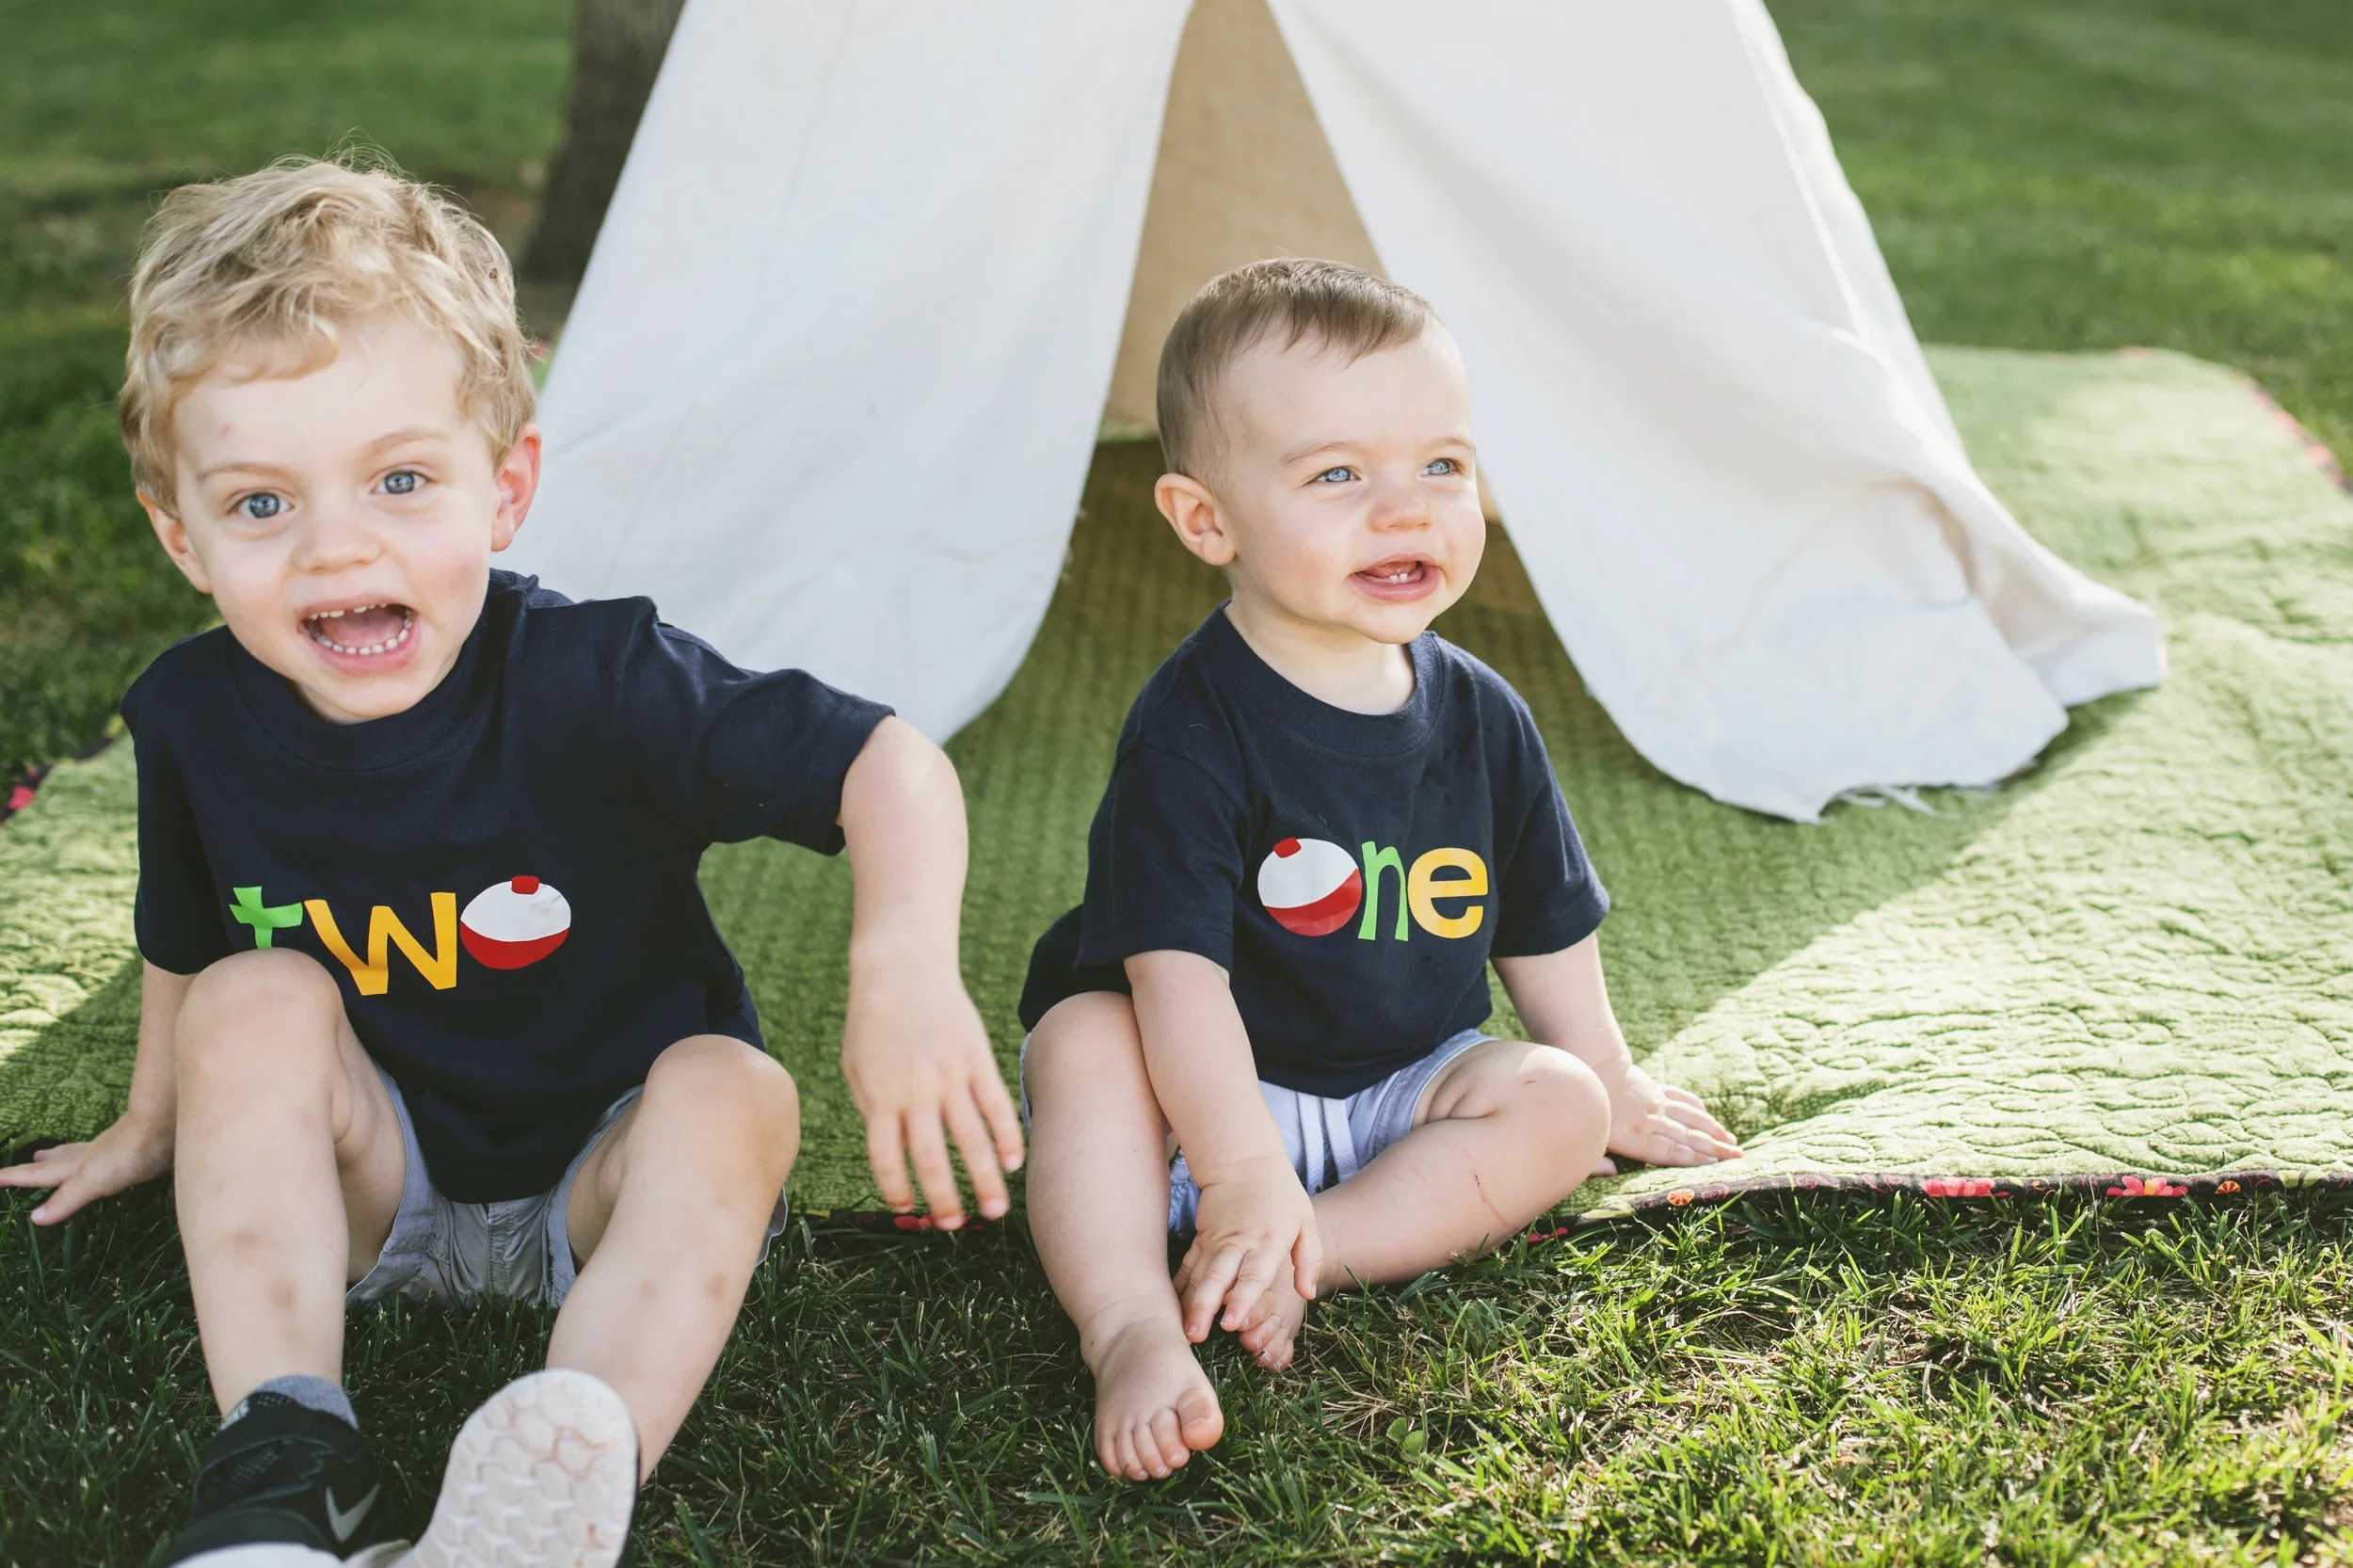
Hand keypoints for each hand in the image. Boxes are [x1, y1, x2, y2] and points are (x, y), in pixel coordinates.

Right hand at [0, 1112, 173, 1223]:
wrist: (167, 1127)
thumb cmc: (128, 1154)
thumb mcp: (91, 1180)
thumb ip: (66, 1199)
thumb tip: (35, 1218)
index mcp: (77, 1166)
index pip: (40, 1174)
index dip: (17, 1178)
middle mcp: (92, 1156)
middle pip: (61, 1158)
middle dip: (43, 1161)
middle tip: (31, 1157)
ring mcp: (115, 1152)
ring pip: (84, 1153)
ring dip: (68, 1155)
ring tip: (58, 1153)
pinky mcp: (137, 1152)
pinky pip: (110, 1155)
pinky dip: (101, 1157)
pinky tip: (112, 1158)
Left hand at [841, 956, 1023, 1229]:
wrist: (901, 966)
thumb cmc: (873, 1020)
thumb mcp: (856, 1067)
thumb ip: (871, 1109)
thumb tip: (894, 1149)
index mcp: (879, 1098)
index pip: (887, 1160)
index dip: (898, 1190)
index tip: (909, 1209)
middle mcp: (916, 1092)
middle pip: (933, 1159)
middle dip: (945, 1199)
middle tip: (955, 1226)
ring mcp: (949, 1075)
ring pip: (971, 1139)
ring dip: (984, 1180)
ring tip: (996, 1212)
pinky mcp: (976, 1058)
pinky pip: (996, 1105)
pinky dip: (1007, 1136)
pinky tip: (1014, 1162)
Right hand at [1170, 1153, 1321, 1341]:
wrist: (1243, 1160)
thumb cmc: (1280, 1195)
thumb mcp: (1305, 1222)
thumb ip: (1309, 1259)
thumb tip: (1307, 1294)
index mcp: (1268, 1241)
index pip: (1254, 1274)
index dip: (1242, 1299)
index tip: (1231, 1323)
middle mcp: (1239, 1243)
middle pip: (1219, 1277)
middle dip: (1206, 1307)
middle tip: (1197, 1335)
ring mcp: (1215, 1241)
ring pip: (1199, 1275)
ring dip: (1190, 1304)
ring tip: (1183, 1332)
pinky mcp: (1200, 1239)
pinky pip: (1188, 1267)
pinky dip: (1180, 1288)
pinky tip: (1172, 1310)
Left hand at [1588, 1056, 1739, 1174]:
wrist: (1586, 1061)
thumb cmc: (1582, 1108)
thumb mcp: (1584, 1139)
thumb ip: (1595, 1161)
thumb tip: (1612, 1173)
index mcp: (1632, 1137)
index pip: (1669, 1152)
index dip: (1695, 1159)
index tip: (1718, 1164)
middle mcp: (1648, 1120)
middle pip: (1686, 1136)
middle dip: (1715, 1148)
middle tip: (1738, 1156)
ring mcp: (1652, 1101)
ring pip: (1688, 1116)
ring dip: (1711, 1129)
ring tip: (1731, 1140)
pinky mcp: (1651, 1086)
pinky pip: (1677, 1096)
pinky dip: (1693, 1105)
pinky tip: (1705, 1112)